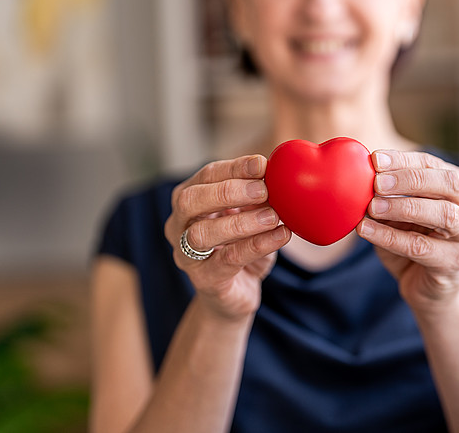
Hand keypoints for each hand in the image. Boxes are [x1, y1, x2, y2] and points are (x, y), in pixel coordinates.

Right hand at [164, 155, 290, 321]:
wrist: (237, 293)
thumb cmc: (242, 245)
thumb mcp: (251, 214)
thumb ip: (258, 196)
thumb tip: (277, 173)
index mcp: (189, 200)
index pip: (206, 176)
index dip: (234, 168)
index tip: (263, 164)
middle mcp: (178, 225)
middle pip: (190, 200)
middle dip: (228, 191)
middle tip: (264, 190)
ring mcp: (186, 255)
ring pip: (203, 233)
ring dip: (241, 222)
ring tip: (273, 216)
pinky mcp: (204, 280)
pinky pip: (228, 260)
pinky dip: (257, 245)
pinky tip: (280, 235)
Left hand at [357, 150, 458, 311]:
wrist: (424, 287)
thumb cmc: (412, 241)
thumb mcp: (399, 213)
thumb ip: (389, 194)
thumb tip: (361, 175)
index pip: (434, 164)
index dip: (404, 160)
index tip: (375, 159)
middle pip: (450, 184)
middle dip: (411, 179)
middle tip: (376, 182)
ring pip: (444, 215)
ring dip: (404, 207)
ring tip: (372, 207)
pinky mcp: (455, 264)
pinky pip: (421, 247)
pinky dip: (390, 237)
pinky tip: (366, 229)